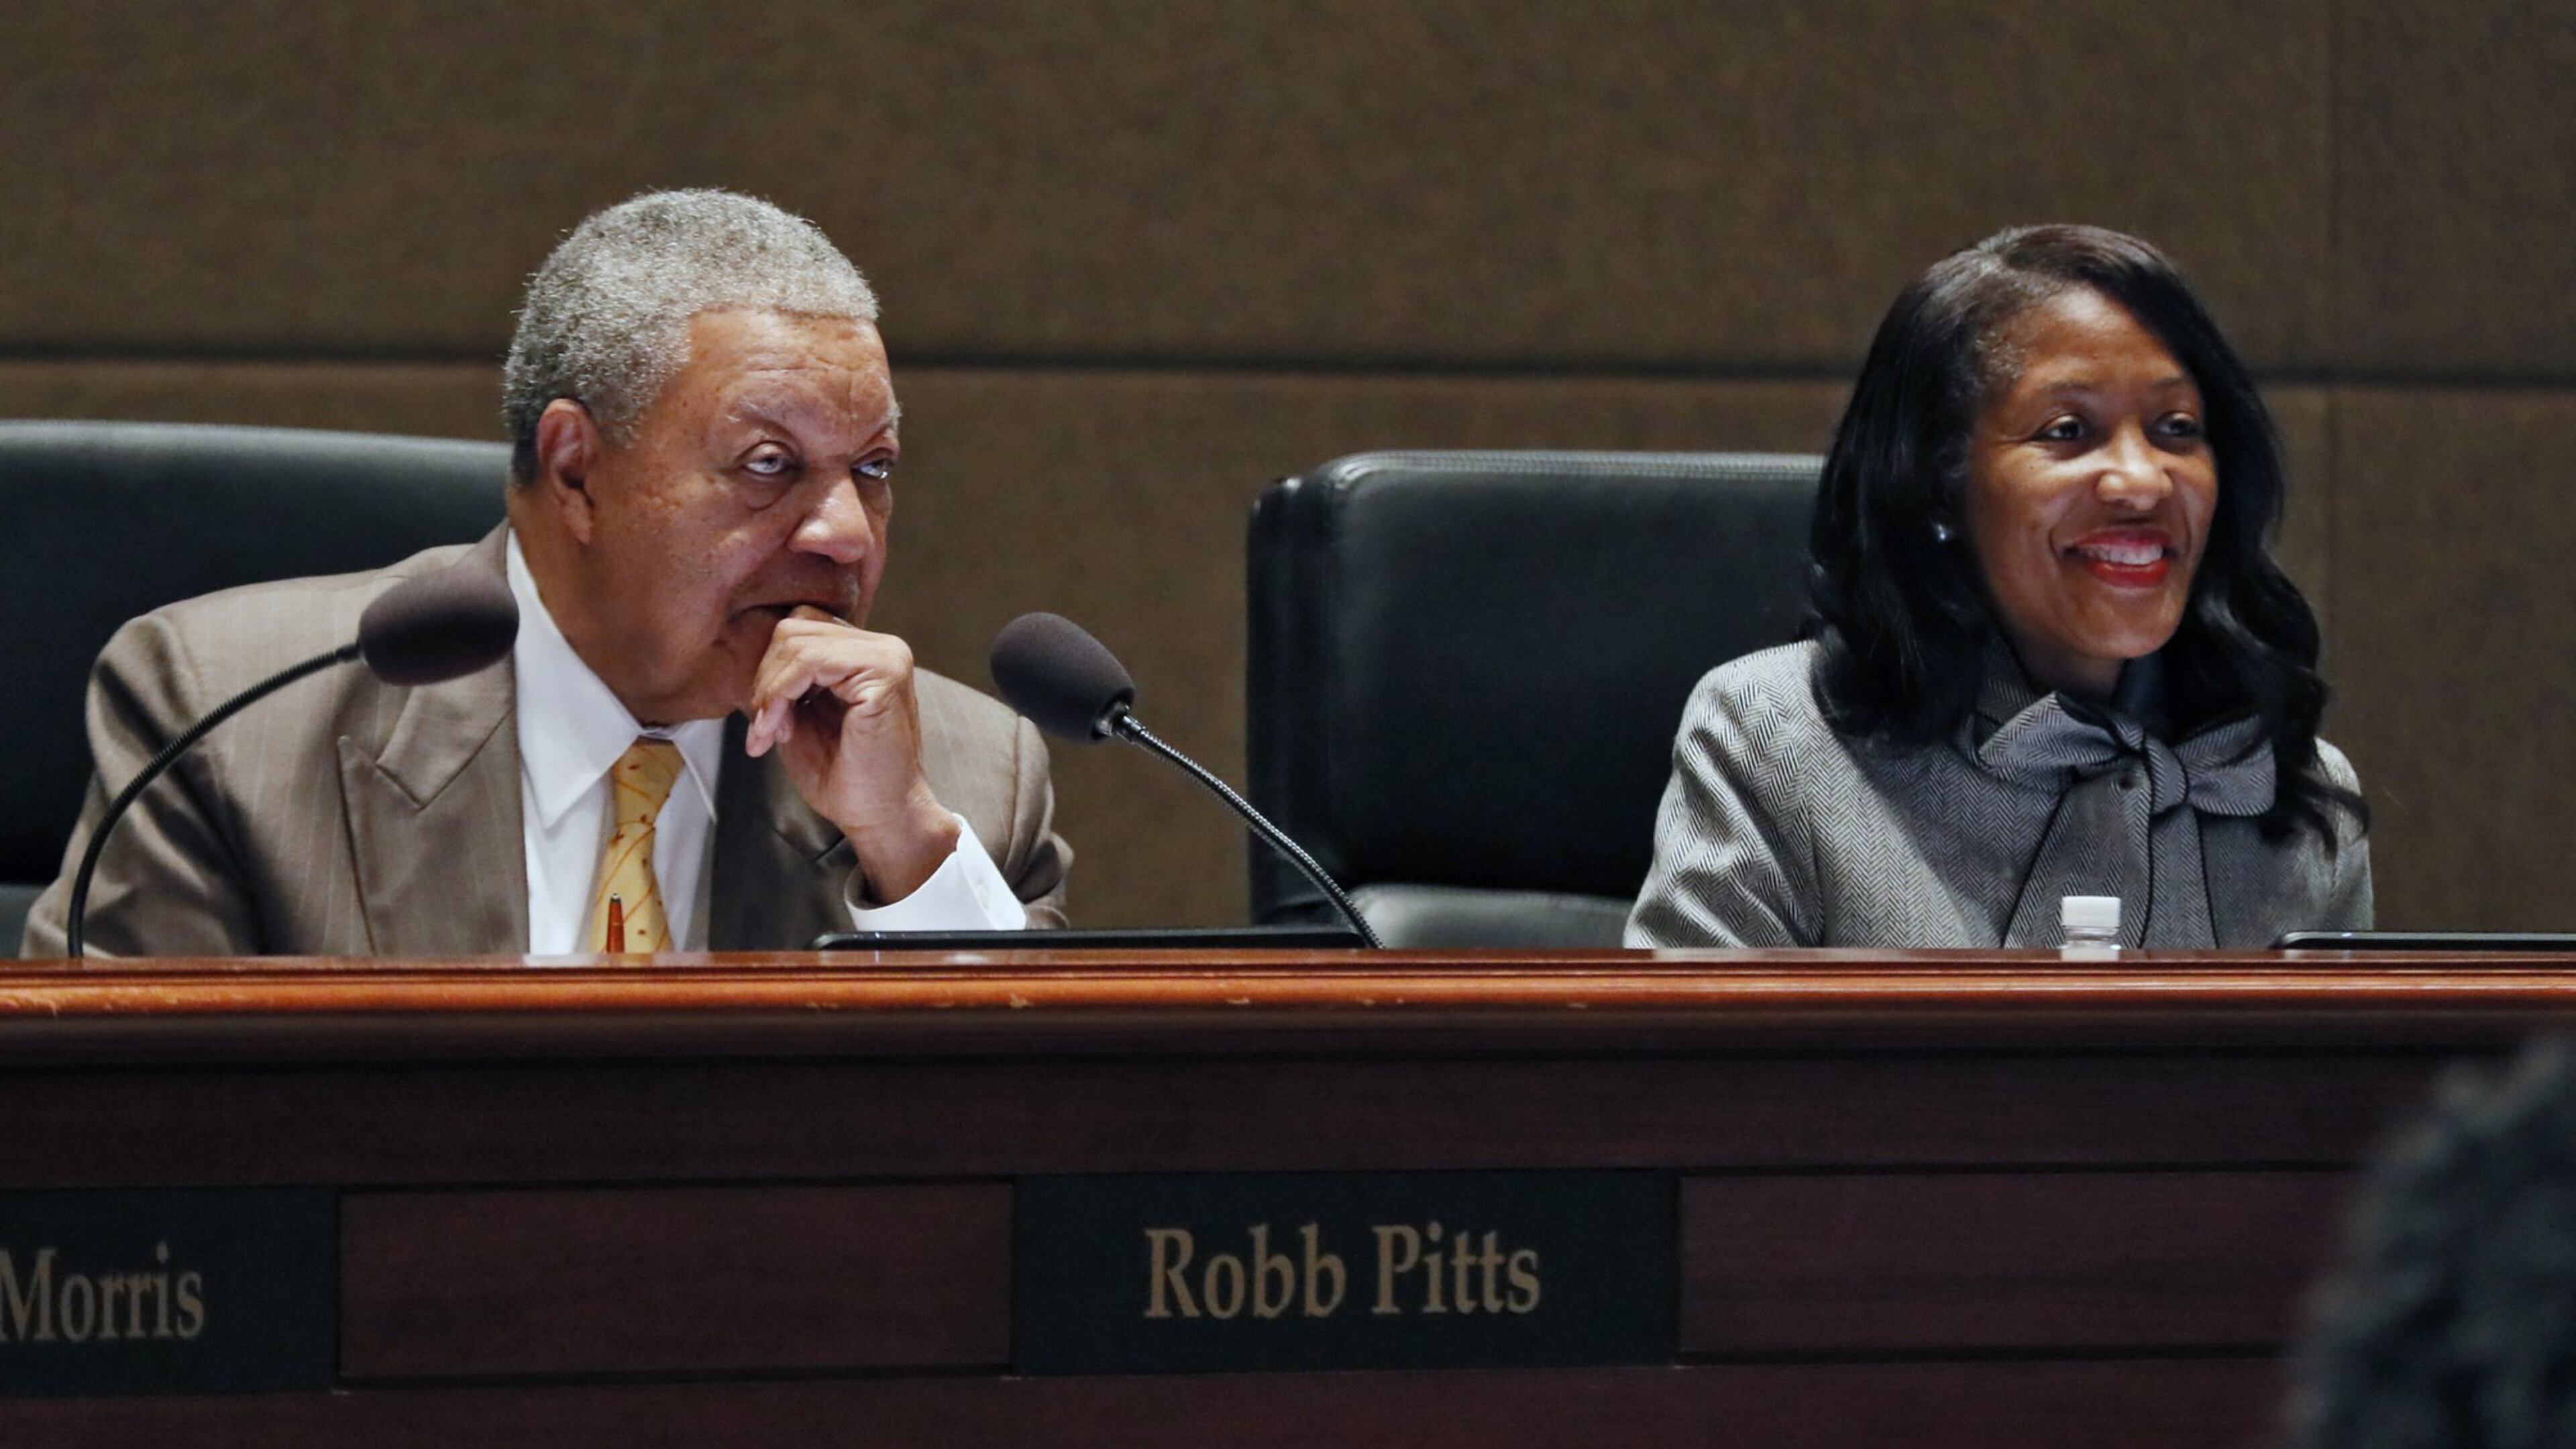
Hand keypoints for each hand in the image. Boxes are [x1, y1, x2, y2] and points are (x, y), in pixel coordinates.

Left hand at [743, 607, 959, 901]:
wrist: (880, 816)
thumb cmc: (845, 776)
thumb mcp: (801, 717)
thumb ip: (785, 681)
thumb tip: (747, 655)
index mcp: (865, 653)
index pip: (799, 628)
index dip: (770, 669)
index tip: (762, 719)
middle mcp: (882, 646)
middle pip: (794, 626)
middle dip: (766, 679)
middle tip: (764, 728)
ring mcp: (887, 656)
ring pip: (797, 641)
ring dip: (771, 689)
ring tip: (771, 732)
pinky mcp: (885, 673)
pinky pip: (811, 661)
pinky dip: (782, 694)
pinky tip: (781, 729)